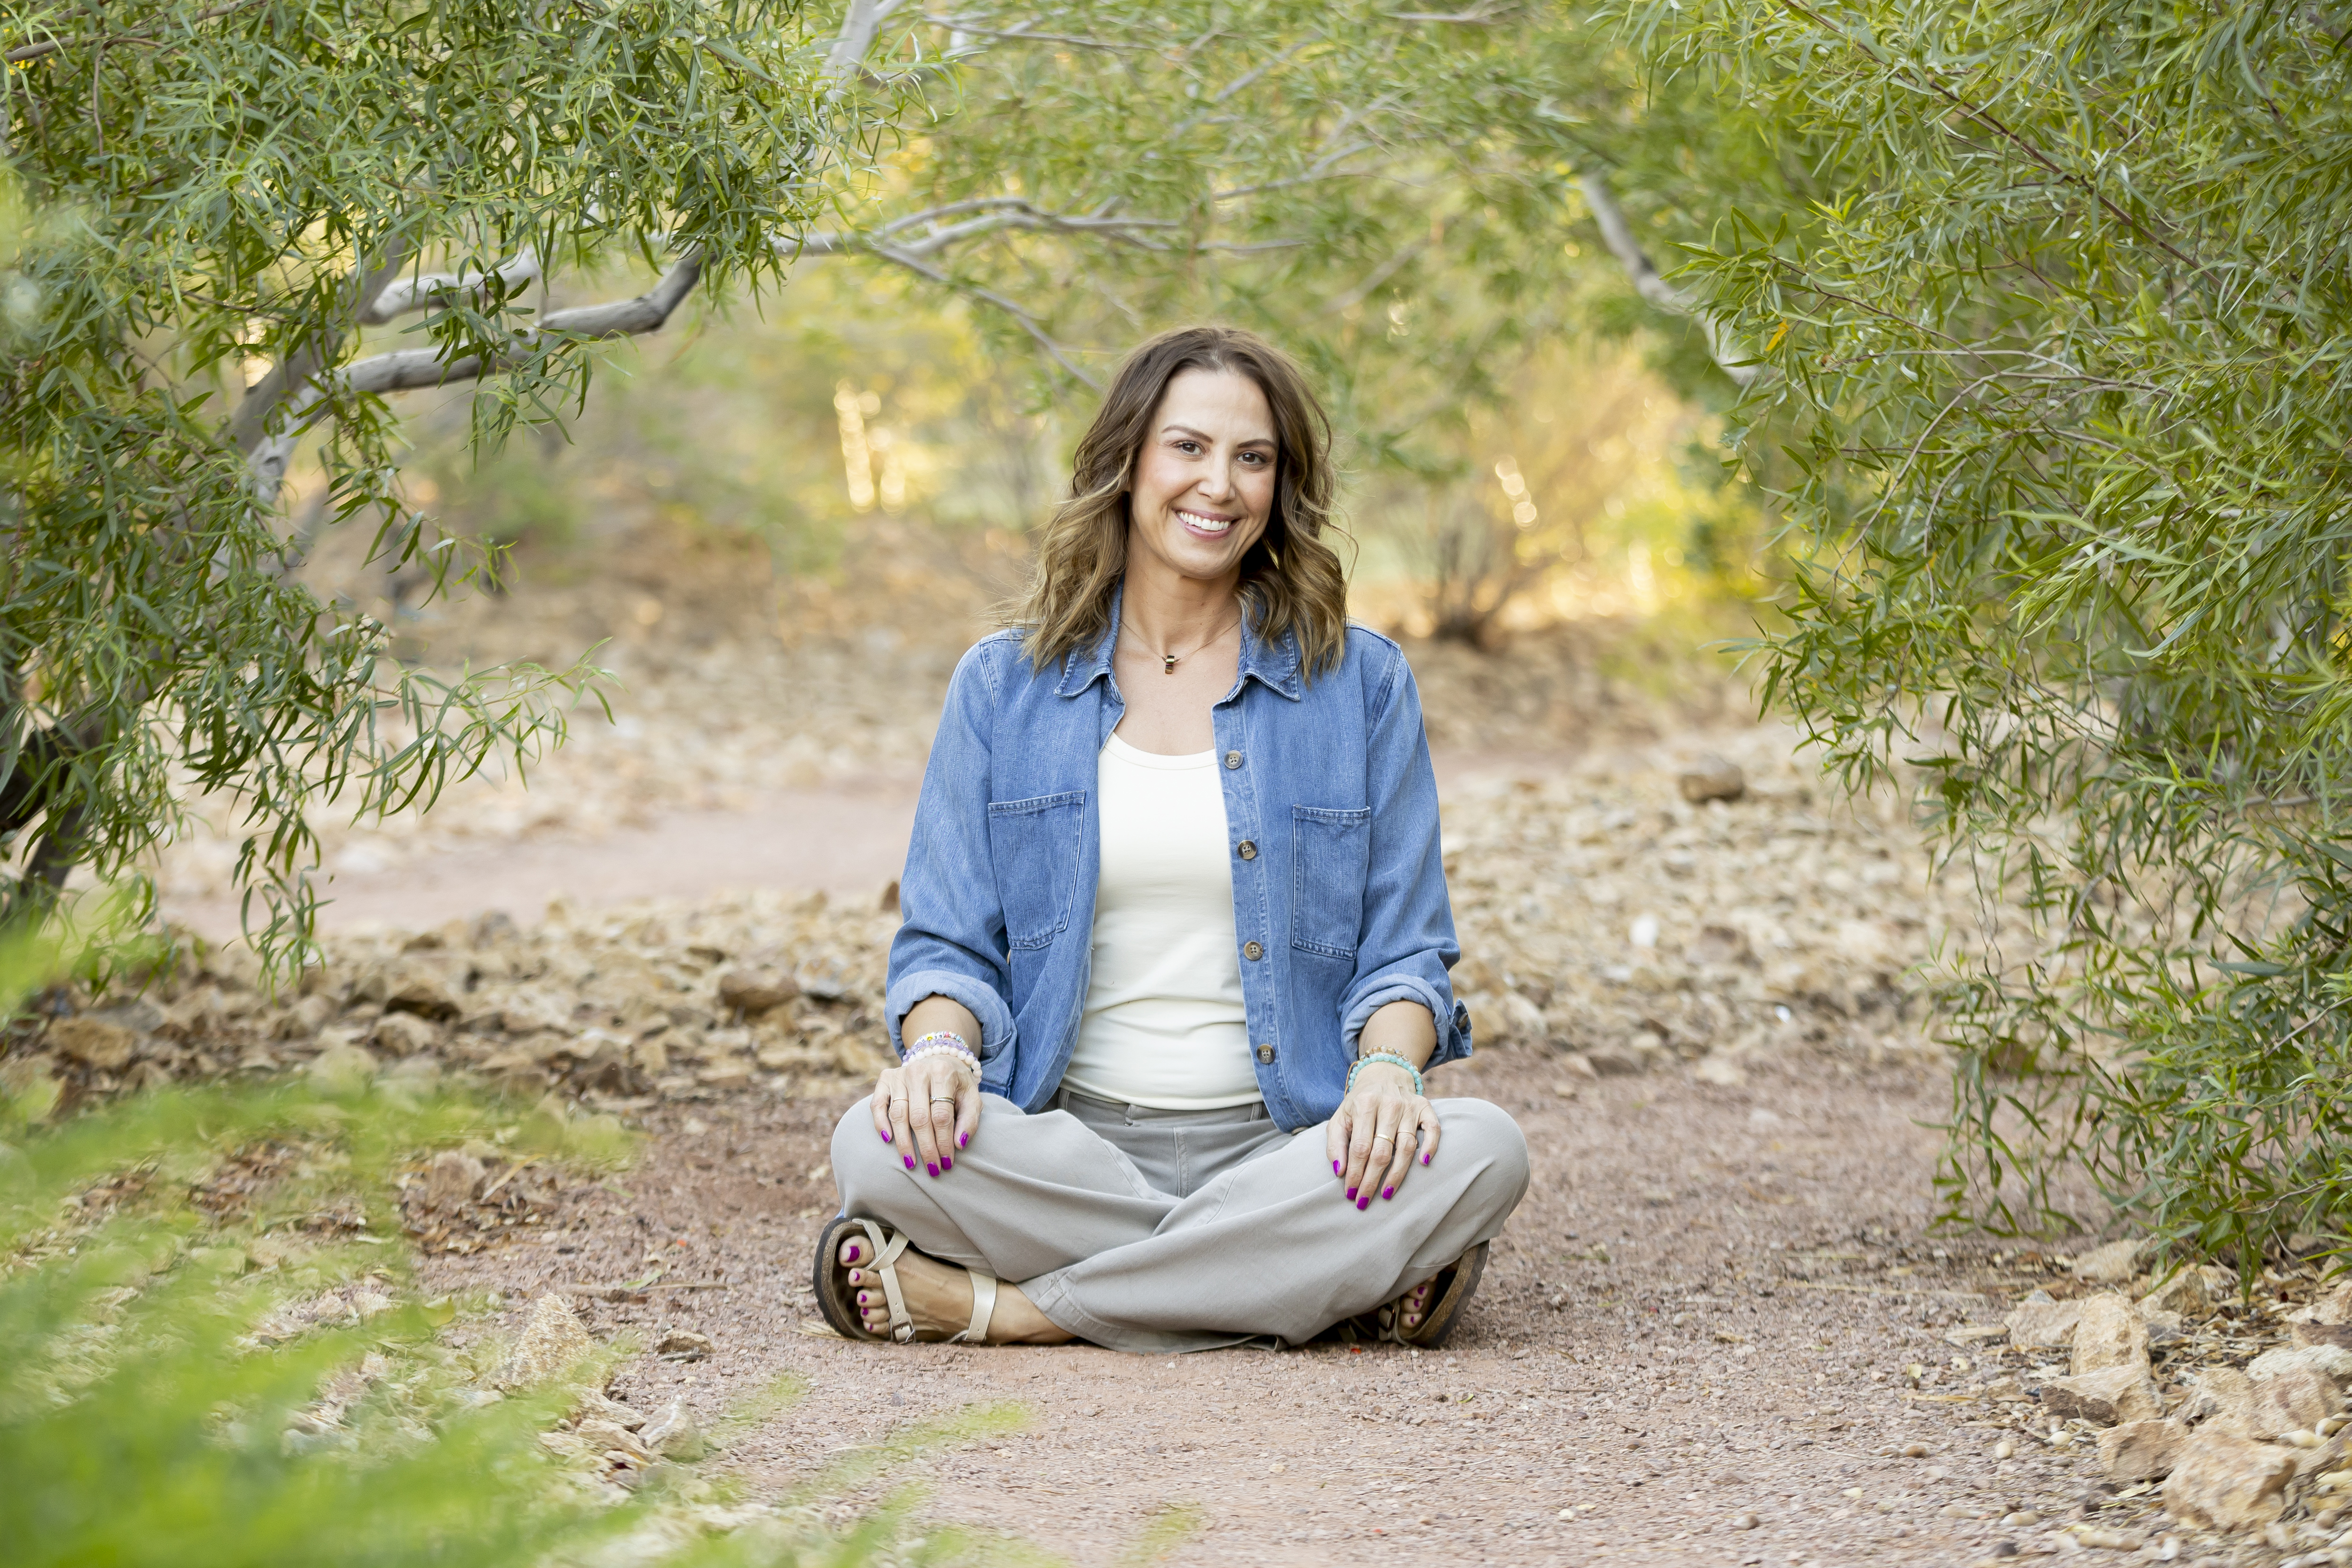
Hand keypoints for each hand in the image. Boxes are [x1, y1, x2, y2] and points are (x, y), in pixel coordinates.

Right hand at [868, 1050, 979, 1177]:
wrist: (940, 1057)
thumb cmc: (957, 1084)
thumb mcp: (971, 1097)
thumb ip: (969, 1119)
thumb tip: (959, 1144)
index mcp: (943, 1073)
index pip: (941, 1115)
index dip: (944, 1142)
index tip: (947, 1163)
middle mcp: (918, 1071)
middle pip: (919, 1117)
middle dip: (926, 1147)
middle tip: (932, 1169)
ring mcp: (899, 1074)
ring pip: (898, 1114)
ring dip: (903, 1142)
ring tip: (911, 1163)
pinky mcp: (885, 1078)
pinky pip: (877, 1104)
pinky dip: (880, 1123)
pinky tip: (888, 1140)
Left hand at [1326, 1060, 1439, 1210]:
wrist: (1382, 1074)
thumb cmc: (1358, 1103)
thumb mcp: (1340, 1118)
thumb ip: (1335, 1144)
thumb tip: (1339, 1172)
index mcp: (1365, 1104)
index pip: (1360, 1147)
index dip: (1355, 1173)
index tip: (1350, 1193)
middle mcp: (1389, 1104)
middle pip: (1382, 1151)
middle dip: (1372, 1180)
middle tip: (1364, 1201)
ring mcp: (1409, 1106)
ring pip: (1406, 1146)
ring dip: (1397, 1174)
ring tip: (1386, 1194)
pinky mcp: (1425, 1107)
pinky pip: (1433, 1128)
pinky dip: (1431, 1146)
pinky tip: (1423, 1163)